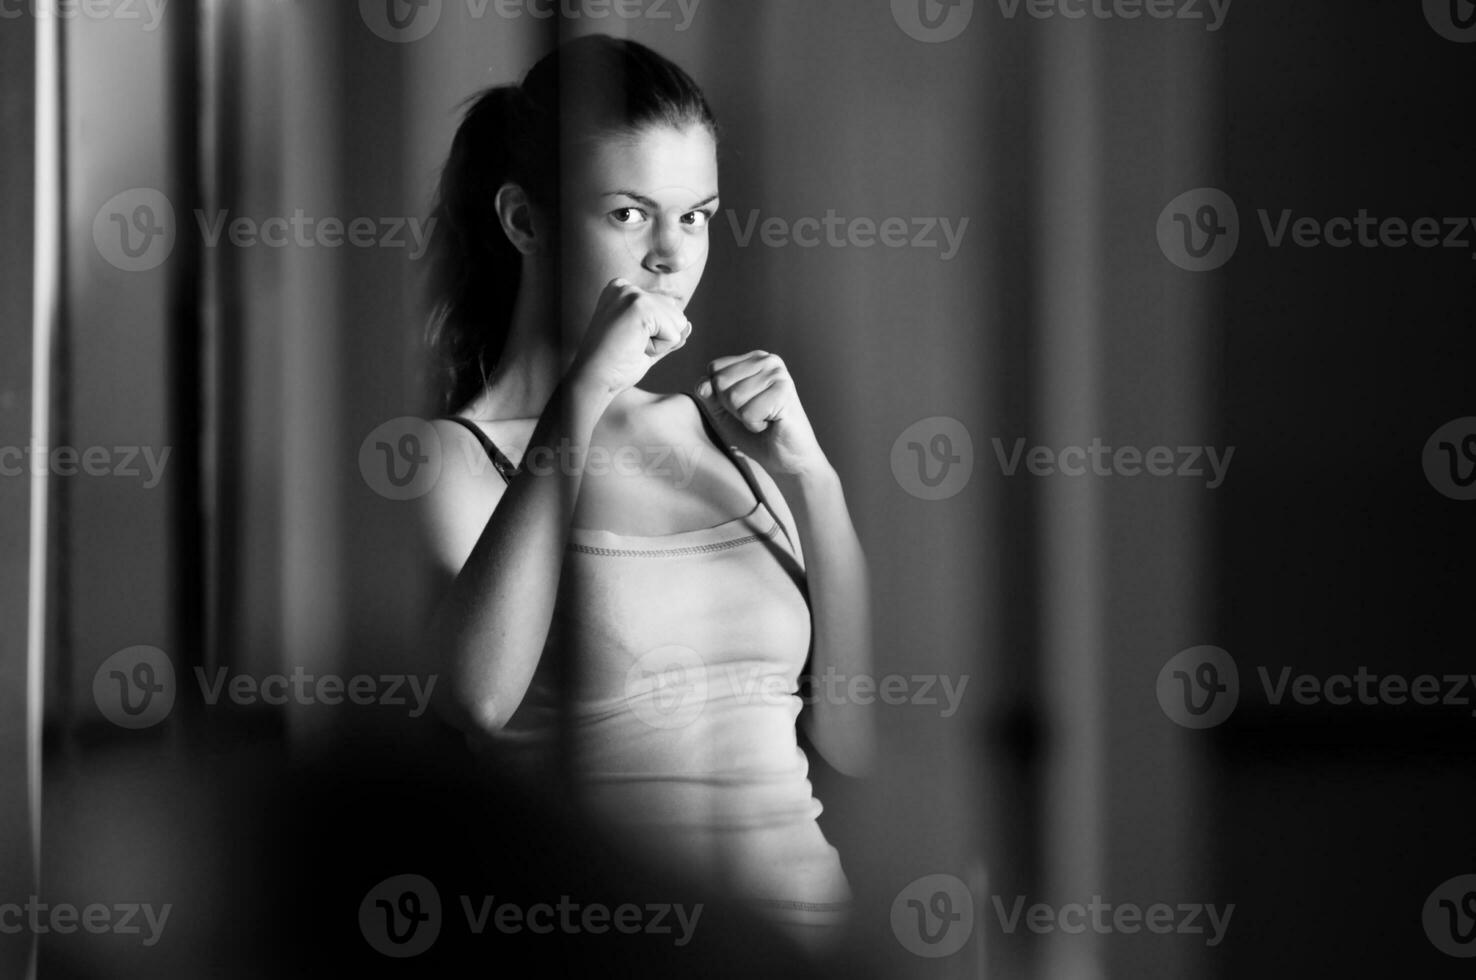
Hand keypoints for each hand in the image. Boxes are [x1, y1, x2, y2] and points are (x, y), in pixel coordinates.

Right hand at [568, 278, 691, 405]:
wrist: (593, 380)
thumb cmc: (615, 366)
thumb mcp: (646, 344)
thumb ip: (667, 332)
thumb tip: (688, 325)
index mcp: (622, 290)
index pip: (666, 307)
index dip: (654, 334)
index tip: (625, 342)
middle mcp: (625, 286)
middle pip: (675, 312)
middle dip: (659, 337)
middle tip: (628, 347)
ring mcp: (632, 295)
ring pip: (677, 322)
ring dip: (660, 343)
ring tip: (631, 347)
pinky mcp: (640, 308)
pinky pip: (674, 333)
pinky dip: (659, 348)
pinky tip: (634, 348)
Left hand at [693, 351, 829, 477]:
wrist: (789, 459)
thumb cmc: (757, 435)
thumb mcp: (724, 413)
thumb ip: (710, 396)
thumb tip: (702, 385)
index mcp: (753, 359)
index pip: (714, 369)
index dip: (720, 395)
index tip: (744, 405)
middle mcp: (767, 360)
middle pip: (721, 382)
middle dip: (732, 407)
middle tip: (756, 414)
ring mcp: (778, 374)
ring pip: (733, 397)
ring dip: (745, 417)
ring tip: (765, 419)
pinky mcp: (784, 392)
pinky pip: (748, 412)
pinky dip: (755, 425)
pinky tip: (772, 423)